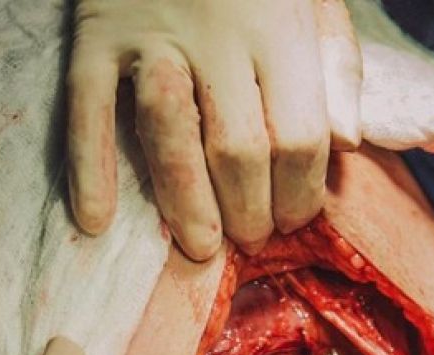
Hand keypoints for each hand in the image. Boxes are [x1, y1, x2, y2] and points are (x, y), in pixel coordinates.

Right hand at [67, 0, 362, 259]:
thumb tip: (345, 145)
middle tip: (249, 240)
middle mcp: (218, 34)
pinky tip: (95, 219)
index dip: (301, 194)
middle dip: (249, 212)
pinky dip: (89, 165)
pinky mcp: (96, 33)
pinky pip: (88, 108)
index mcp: (280, 28)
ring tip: (199, 247)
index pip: (299, 137)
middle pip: (238, 149)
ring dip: (186, 203)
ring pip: (171, 135)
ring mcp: (152, 34)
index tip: (294, 220)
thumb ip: (336, 66)